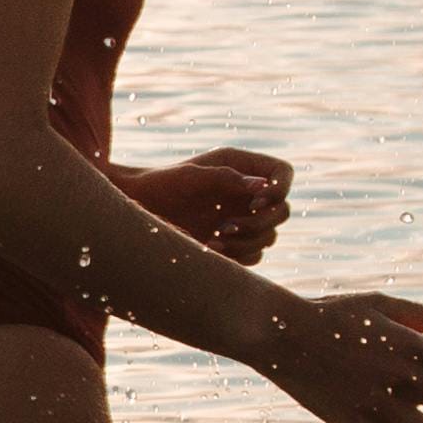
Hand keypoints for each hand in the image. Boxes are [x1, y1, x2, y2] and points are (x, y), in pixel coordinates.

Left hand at [133, 145, 293, 264]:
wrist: (140, 208)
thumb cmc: (162, 184)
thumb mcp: (192, 176)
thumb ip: (226, 177)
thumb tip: (262, 187)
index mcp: (243, 168)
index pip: (282, 173)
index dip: (281, 187)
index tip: (258, 202)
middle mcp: (247, 194)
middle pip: (282, 211)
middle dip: (261, 221)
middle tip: (228, 225)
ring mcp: (242, 218)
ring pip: (269, 236)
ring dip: (248, 241)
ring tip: (215, 238)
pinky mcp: (233, 242)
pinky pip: (254, 254)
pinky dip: (239, 254)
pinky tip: (210, 247)